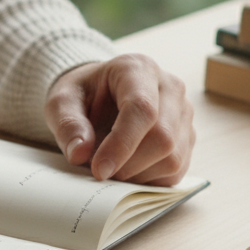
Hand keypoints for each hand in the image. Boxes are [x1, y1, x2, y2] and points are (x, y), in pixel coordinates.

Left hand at [44, 54, 194, 185]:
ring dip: (138, 175)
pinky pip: (176, 171)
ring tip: (112, 167)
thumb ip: (67, 124)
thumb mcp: (61, 102)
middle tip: (99, 170)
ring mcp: (184, 114)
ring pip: (173, 158)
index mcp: (138, 69)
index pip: (142, 109)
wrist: (99, 96)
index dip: (121, 144)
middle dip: (128, 165)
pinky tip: (129, 170)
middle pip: (163, 137)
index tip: (98, 170)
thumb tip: (80, 154)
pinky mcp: (187, 138)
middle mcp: (170, 87)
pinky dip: (149, 180)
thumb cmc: (82, 95)